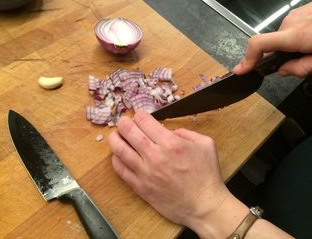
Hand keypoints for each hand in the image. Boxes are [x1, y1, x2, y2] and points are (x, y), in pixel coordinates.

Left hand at [108, 111, 245, 236]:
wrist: (204, 206)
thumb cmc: (207, 175)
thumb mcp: (206, 144)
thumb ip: (186, 132)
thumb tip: (169, 131)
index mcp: (171, 143)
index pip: (144, 121)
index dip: (139, 115)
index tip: (139, 116)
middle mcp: (155, 156)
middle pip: (129, 131)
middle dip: (123, 122)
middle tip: (123, 121)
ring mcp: (145, 173)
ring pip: (120, 150)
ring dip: (114, 139)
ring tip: (115, 135)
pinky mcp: (140, 187)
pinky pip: (121, 171)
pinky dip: (116, 160)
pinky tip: (118, 156)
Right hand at [234, 2, 311, 77]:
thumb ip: (301, 68)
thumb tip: (283, 70)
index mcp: (296, 36)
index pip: (258, 44)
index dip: (247, 59)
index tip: (241, 69)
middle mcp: (292, 22)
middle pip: (273, 44)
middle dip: (282, 56)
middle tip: (301, 61)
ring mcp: (297, 14)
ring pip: (284, 36)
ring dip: (292, 45)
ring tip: (310, 47)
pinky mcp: (302, 10)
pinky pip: (293, 27)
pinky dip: (299, 35)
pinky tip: (311, 36)